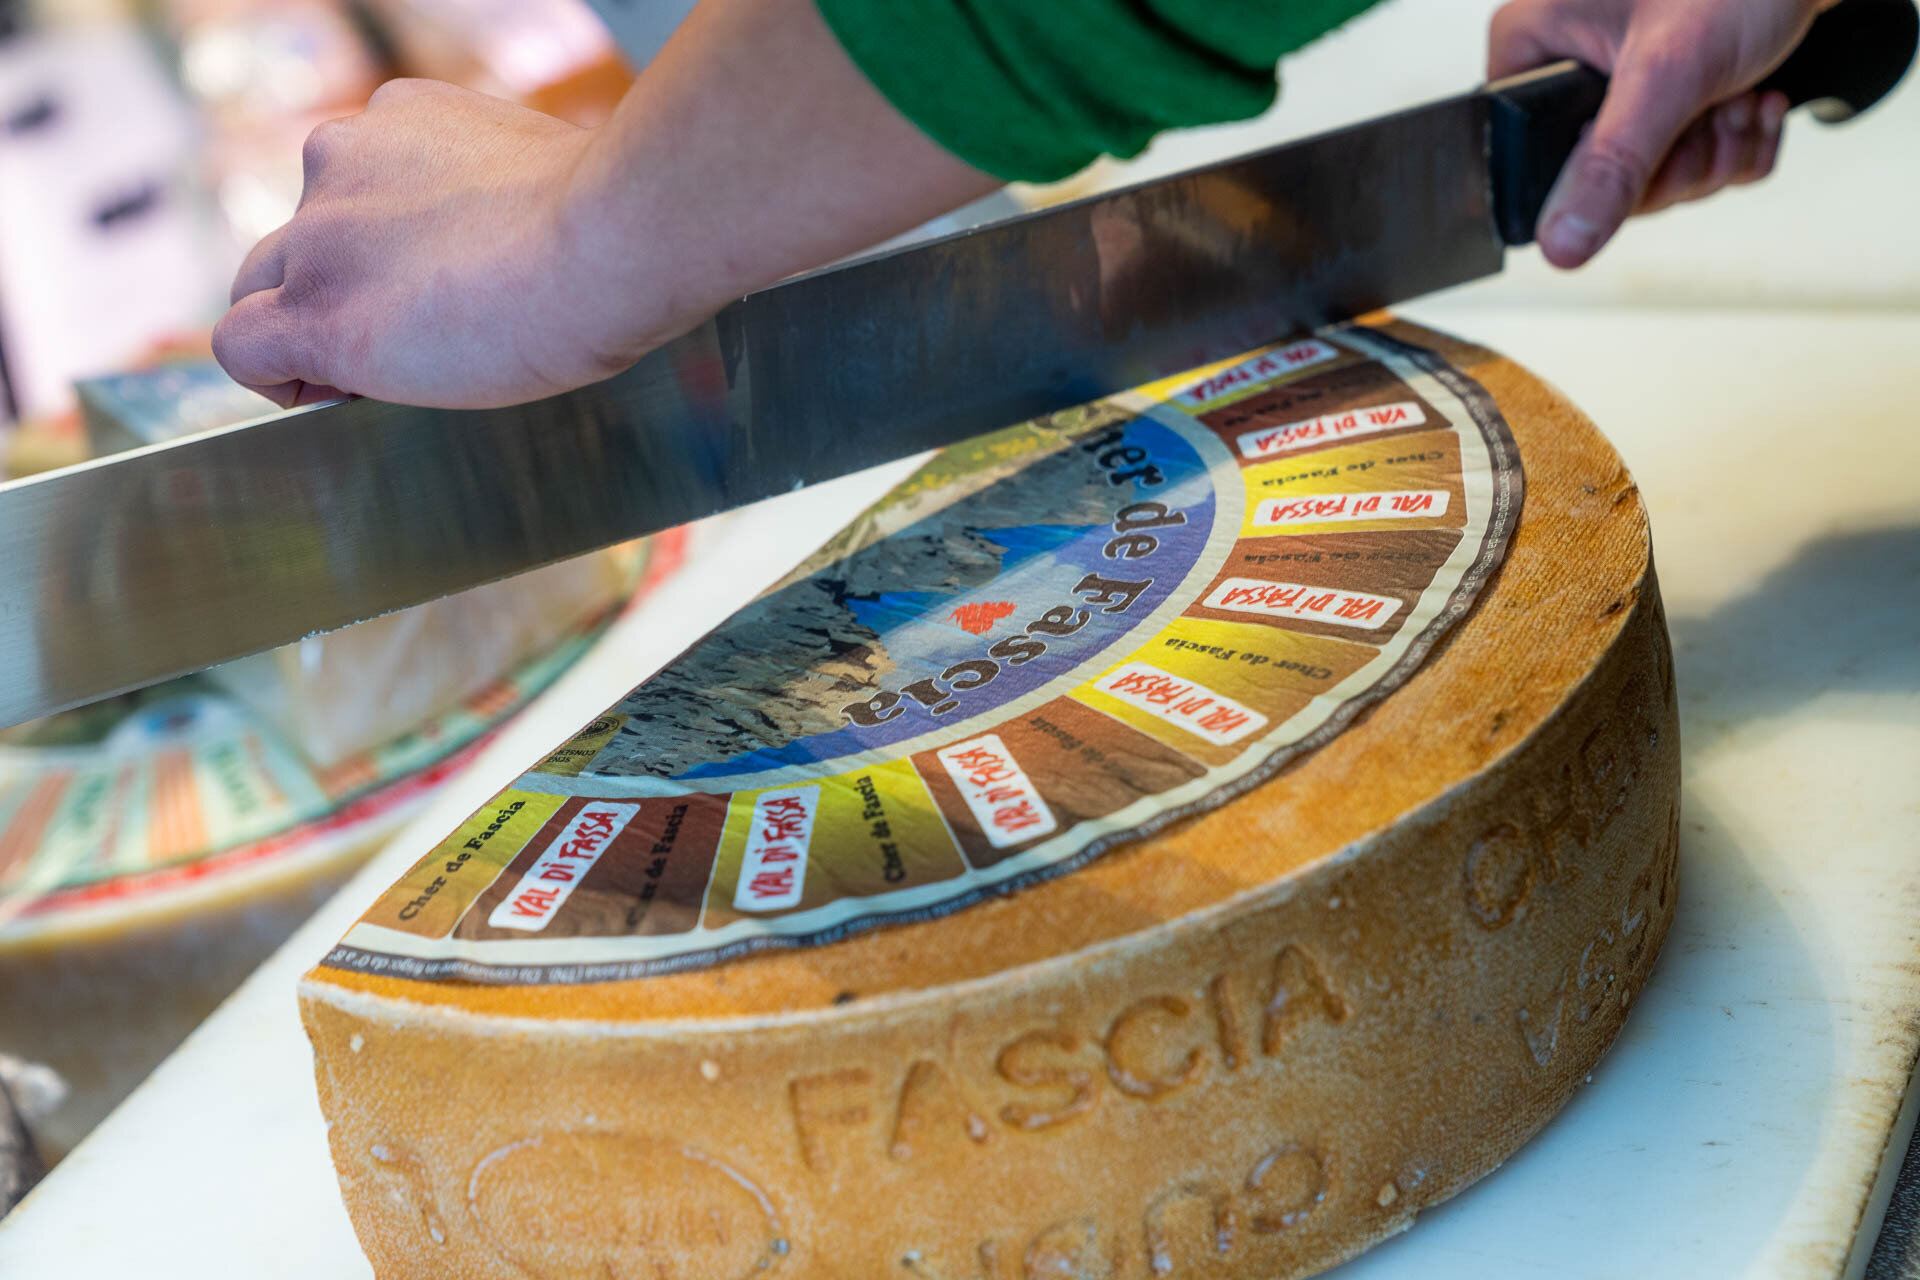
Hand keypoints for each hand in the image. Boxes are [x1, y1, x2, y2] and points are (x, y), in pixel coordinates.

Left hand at [213, 0, 995, 410]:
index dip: (380, 248)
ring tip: (379, 382)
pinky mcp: (316, 315)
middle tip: (406, 345)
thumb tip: (671, 199)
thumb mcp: (582, 178)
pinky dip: (276, 385)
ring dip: (310, 335)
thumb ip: (554, 190)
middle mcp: (342, 162)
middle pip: (297, 237)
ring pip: (263, 288)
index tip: (429, 286)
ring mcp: (321, 238)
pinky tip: (326, 404)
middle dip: (338, 289)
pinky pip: (243, 351)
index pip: (354, 186)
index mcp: (405, 122)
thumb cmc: (636, 214)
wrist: (621, 237)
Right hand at [1490, 0, 1828, 267]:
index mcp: (1534, 47)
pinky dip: (1738, 144)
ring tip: (1738, 93)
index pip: (1531, 161)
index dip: (1597, 177)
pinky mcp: (1671, 101)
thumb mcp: (1666, 73)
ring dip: (1716, 150)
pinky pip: (1695, 166)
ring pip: (1655, 180)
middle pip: (1600, 181)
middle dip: (1678, 160)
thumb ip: (1611, 165)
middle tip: (1708, 109)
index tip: (1653, 142)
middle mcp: (1570, 67)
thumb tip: (1559, 242)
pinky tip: (1754, 98)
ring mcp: (1622, 89)